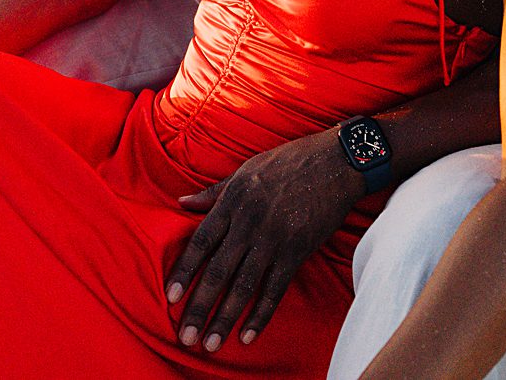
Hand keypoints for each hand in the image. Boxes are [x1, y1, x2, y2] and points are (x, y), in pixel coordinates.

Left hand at [166, 130, 361, 352]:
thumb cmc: (289, 162)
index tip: (169, 298)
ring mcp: (274, 238)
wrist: (336, 161)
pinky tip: (247, 335)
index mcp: (233, 201)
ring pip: (243, 285)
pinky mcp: (298, 250)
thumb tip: (182, 201)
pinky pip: (275, 289)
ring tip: (211, 344)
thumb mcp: (246, 170)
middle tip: (185, 336)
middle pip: (218, 271)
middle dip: (199, 306)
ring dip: (225, 318)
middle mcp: (249, 222)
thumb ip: (214, 192)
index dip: (184, 272)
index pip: (201, 242)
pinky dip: (261, 314)